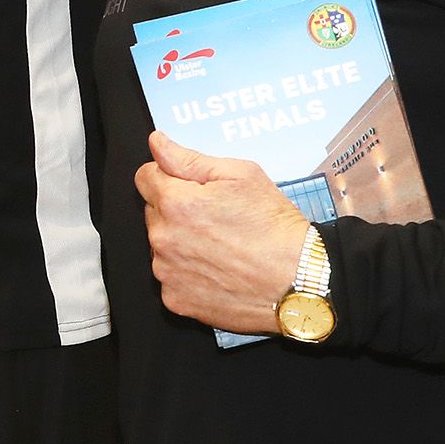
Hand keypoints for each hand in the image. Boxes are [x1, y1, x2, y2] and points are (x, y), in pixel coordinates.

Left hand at [136, 131, 312, 334]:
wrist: (299, 281)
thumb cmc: (275, 228)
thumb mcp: (241, 175)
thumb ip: (189, 159)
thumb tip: (157, 143)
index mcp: (175, 203)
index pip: (145, 177)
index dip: (170, 177)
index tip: (192, 187)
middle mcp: (163, 238)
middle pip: (153, 212)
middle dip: (176, 210)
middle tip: (215, 218)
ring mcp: (166, 272)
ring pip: (160, 245)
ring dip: (179, 242)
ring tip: (220, 246)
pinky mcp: (174, 299)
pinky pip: (170, 277)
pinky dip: (186, 273)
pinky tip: (216, 269)